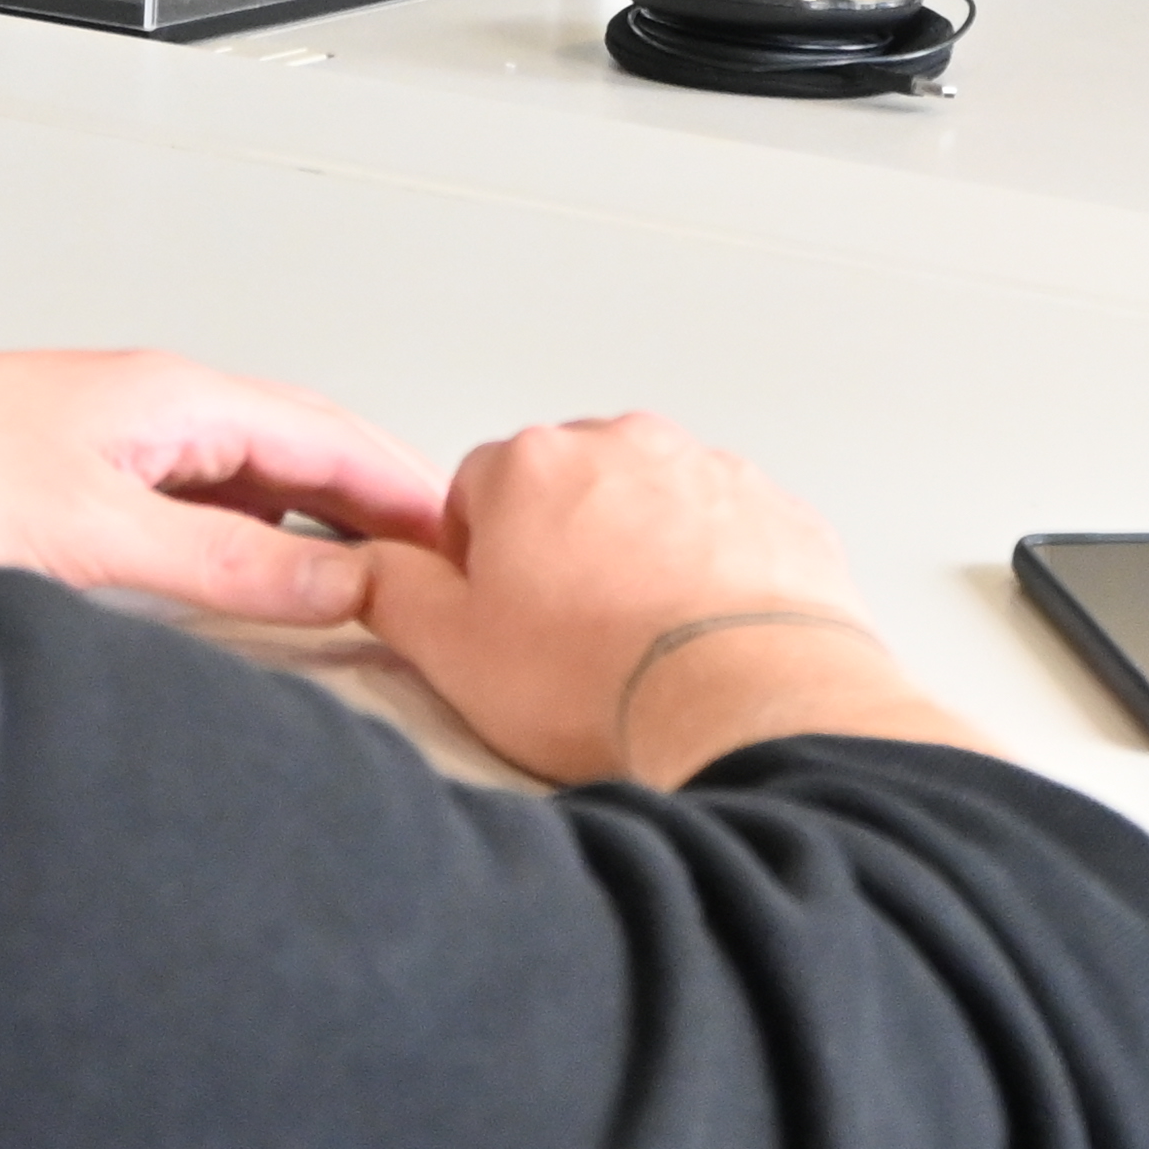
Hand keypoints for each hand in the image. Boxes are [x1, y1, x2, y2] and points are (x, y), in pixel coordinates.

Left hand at [0, 345, 447, 622]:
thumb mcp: (103, 535)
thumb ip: (226, 568)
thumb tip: (339, 590)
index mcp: (177, 395)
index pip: (335, 438)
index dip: (412, 493)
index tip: (475, 543)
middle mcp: (154, 408)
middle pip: (302, 458)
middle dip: (379, 513)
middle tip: (447, 579)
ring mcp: (113, 443)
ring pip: (248, 486)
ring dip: (313, 534)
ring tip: (374, 594)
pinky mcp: (73, 485)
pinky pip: (197, 510)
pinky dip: (247, 548)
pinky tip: (251, 592)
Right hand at [360, 410, 986, 785]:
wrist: (743, 703)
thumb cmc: (600, 681)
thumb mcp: (451, 650)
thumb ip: (393, 592)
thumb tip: (371, 565)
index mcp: (532, 464)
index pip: (474, 492)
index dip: (477, 565)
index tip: (499, 619)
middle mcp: (623, 445)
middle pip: (567, 489)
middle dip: (562, 549)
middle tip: (569, 639)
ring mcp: (709, 471)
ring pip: (651, 506)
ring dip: (640, 557)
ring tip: (643, 648)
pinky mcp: (776, 511)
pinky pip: (728, 535)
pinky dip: (714, 574)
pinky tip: (705, 641)